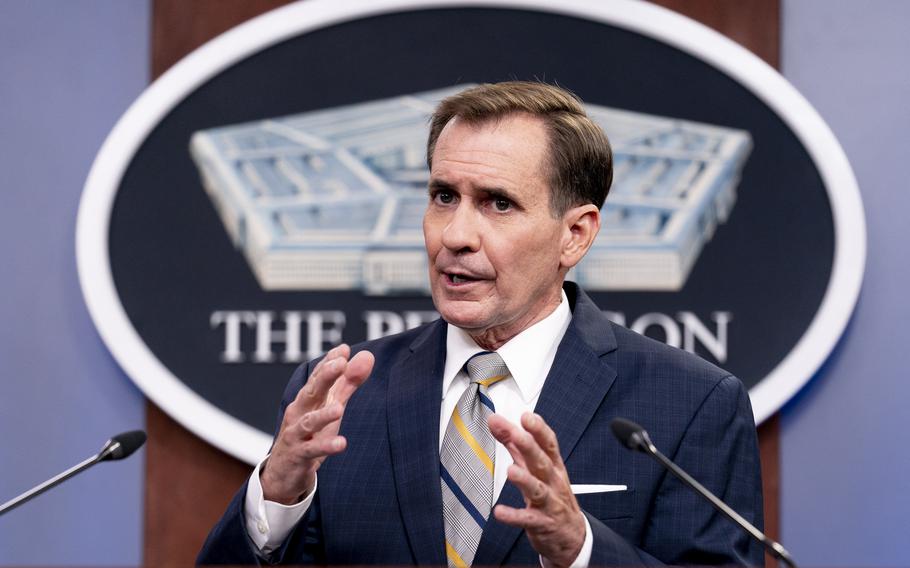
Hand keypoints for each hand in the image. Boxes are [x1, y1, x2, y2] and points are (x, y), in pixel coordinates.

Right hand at [260, 344, 373, 504]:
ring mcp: (296, 434)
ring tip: (339, 408)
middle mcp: (299, 412)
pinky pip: (312, 450)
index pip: (318, 376)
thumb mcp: (331, 405)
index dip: (330, 362)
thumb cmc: (310, 433)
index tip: (343, 349)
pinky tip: (341, 444)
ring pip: (309, 421)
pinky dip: (325, 446)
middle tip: (340, 364)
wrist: (283, 472)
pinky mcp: (298, 455)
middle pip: (311, 392)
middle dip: (324, 377)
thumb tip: (367, 355)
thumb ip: (348, 382)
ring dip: (323, 414)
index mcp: (308, 398)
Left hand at [488, 412, 585, 567]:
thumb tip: (498, 423)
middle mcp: (553, 482)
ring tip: (511, 471)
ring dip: (525, 480)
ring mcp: (549, 503)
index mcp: (553, 467)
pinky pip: (527, 519)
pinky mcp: (541, 523)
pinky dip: (513, 516)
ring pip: (538, 489)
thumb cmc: (553, 496)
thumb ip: (516, 446)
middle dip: (530, 447)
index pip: (549, 444)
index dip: (539, 430)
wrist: (572, 536)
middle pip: (542, 462)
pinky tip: (500, 512)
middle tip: (516, 433)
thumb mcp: (537, 469)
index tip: (527, 416)